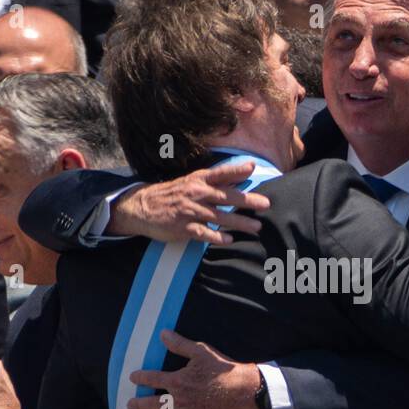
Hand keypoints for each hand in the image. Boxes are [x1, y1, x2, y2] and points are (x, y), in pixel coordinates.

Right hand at [108, 163, 271, 244]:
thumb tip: (241, 176)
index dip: (236, 170)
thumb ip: (216, 181)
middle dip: (247, 201)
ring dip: (238, 222)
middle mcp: (195, 193)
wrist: (142, 207)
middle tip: (266, 204)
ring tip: (256, 227)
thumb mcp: (192, 182)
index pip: (220, 174)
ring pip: (218, 216)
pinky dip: (216, 236)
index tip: (252, 168)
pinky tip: (229, 240)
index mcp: (199, 180)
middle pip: (225, 197)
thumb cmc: (173, 194)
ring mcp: (189, 211)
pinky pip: (202, 233)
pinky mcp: (182, 227)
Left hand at [126, 330, 261, 408]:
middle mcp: (176, 402)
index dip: (141, 377)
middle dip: (139, 404)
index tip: (132, 378)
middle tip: (129, 405)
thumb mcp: (201, 352)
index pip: (153, 378)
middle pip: (152, 404)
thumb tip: (162, 334)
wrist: (244, 393)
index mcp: (177, 382)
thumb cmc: (224, 370)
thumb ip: (180, 344)